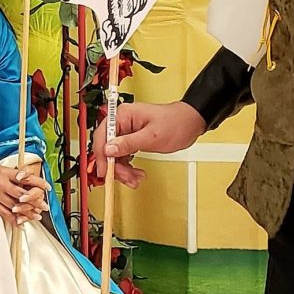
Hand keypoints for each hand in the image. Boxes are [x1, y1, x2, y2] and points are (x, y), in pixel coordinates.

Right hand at [0, 162, 49, 226]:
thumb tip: (28, 177)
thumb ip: (13, 173)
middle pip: (22, 194)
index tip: (47, 186)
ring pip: (15, 206)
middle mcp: (1, 184)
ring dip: (27, 212)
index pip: (25, 177)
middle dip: (35, 200)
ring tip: (37, 216)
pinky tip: (21, 224)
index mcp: (4, 172)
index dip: (38, 182)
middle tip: (45, 206)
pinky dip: (13, 219)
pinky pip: (4, 213)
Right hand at [89, 99, 204, 185]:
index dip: (102, 156)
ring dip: (122, 169)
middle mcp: (122, 122)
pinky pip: (123, 155)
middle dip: (115, 166)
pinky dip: (128, 167)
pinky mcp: (132, 139)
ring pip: (114, 154)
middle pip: (107, 147)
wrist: (191, 122)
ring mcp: (127, 130)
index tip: (106, 171)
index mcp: (123, 115)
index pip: (103, 136)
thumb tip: (109, 149)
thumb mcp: (152, 137)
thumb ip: (129, 143)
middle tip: (126, 178)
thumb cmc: (176, 123)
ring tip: (135, 178)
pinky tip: (135, 173)